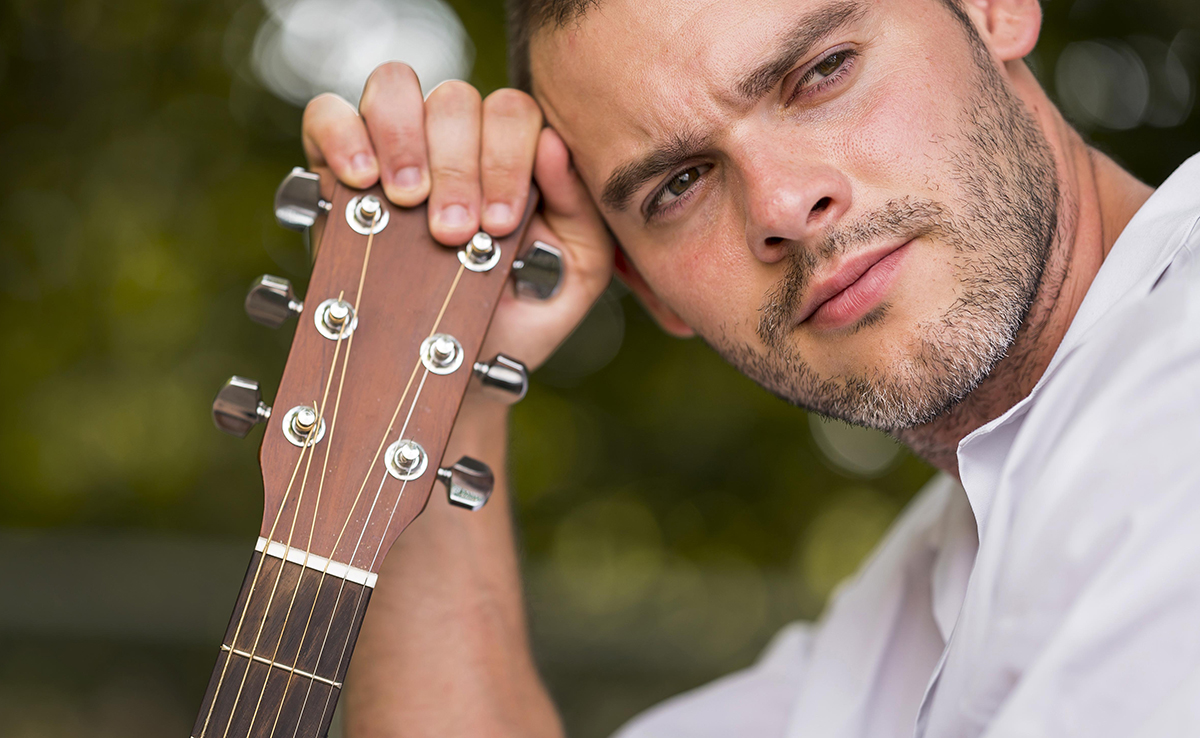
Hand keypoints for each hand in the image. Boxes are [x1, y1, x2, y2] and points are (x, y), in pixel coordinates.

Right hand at [300, 62, 613, 374]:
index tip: (497, 226)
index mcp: (513, 152)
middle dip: (456, 167)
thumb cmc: (519, 318)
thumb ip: (580, 212)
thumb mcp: (573, 275)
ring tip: (408, 202)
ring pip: (395, 87)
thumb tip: (552, 146)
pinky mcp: (337, 166)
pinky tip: (361, 181)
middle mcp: (455, 140)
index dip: (507, 159)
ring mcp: (394, 146)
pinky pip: (328, 113)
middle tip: (452, 232)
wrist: (457, 375)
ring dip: (404, 141)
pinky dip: (343, 135)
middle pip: (456, 99)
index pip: (513, 112)